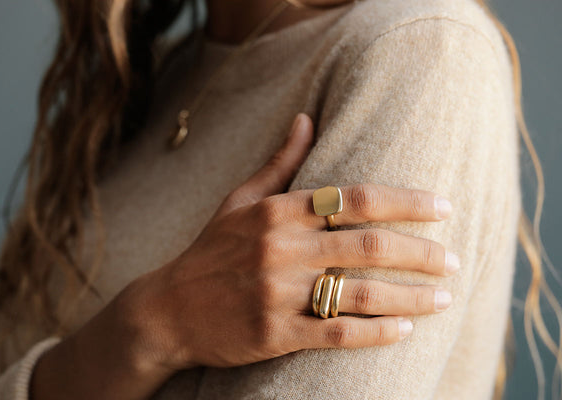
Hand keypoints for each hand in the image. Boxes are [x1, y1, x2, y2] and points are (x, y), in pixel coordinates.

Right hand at [31, 113, 457, 399]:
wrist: (169, 309)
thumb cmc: (211, 250)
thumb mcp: (240, 200)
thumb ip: (280, 162)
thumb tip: (307, 118)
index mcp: (277, 211)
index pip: (355, 198)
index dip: (406, 201)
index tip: (443, 208)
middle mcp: (281, 248)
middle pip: (369, 244)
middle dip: (421, 251)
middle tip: (454, 259)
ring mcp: (278, 292)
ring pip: (362, 292)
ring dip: (411, 295)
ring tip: (443, 296)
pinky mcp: (275, 333)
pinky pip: (338, 333)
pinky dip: (377, 332)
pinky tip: (405, 330)